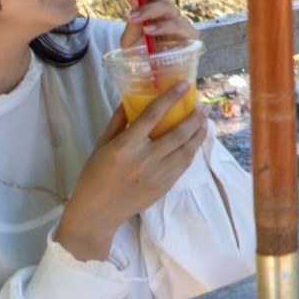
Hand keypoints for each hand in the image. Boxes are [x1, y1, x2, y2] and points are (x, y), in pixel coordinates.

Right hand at [54, 84, 205, 261]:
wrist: (97, 214)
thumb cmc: (94, 176)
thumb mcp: (101, 145)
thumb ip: (118, 121)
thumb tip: (131, 98)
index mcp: (124, 147)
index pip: (152, 116)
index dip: (171, 98)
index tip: (184, 85)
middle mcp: (144, 160)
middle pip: (177, 134)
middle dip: (194, 117)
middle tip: (203, 106)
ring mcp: (156, 175)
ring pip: (186, 151)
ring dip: (198, 134)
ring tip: (204, 121)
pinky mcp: (164, 187)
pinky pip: (183, 165)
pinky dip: (192, 151)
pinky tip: (195, 141)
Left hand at [102, 0, 198, 50]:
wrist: (162, 78)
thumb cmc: (145, 57)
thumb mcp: (130, 43)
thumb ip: (132, 27)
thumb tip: (132, 11)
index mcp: (148, 9)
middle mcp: (164, 11)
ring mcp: (177, 20)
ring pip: (166, 6)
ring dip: (148, 9)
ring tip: (131, 16)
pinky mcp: (189, 33)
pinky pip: (176, 25)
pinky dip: (162, 27)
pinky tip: (148, 30)